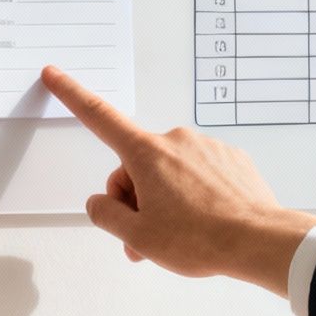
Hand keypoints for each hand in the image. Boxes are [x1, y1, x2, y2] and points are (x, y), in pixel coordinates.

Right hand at [41, 65, 315, 293]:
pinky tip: (205, 221)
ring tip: (180, 236)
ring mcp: (206, 147)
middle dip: (135, 198)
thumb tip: (100, 202)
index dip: (72, 95)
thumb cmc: (200, 239)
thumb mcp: (137, 235)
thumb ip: (106, 215)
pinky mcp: (230, 159)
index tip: (55, 74)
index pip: (99, 117)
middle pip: (136, 165)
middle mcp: (176, 141)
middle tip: (145, 237)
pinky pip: (199, 174)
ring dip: (166, 201)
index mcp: (147, 154)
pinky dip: (194, 196)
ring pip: (169, 172)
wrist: (259, 241)